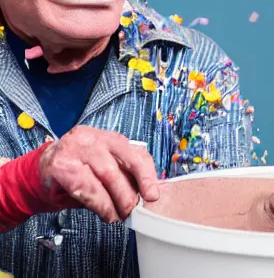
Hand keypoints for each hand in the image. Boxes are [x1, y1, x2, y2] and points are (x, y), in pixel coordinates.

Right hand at [39, 126, 158, 222]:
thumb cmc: (77, 170)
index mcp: (109, 138)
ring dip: (116, 200)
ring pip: (106, 175)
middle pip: (123, 163)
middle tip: (134, 209)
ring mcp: (76, 148)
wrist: (40, 172)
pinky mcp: (60, 164)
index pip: (136, 153)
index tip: (153, 194)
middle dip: (132, 191)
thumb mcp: (103, 167)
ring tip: (120, 215)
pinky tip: (105, 213)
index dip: (147, 174)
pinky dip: (99, 204)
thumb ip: (123, 175)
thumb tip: (145, 195)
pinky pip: (86, 187)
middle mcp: (94, 138)